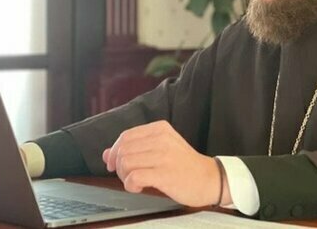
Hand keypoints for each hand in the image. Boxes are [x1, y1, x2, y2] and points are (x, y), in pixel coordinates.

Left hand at [102, 120, 229, 206]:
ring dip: (125, 177)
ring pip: (126, 163)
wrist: (209, 179)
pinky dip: (131, 185)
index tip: (114, 164)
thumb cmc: (184, 165)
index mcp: (160, 128)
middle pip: (123, 150)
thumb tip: (106, 154)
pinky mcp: (164, 173)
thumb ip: (135, 148)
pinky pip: (134, 177)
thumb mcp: (161, 149)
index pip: (125, 136)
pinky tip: (139, 187)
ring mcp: (163, 156)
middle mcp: (161, 139)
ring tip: (136, 182)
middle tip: (129, 176)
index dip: (115, 151)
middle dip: (119, 167)